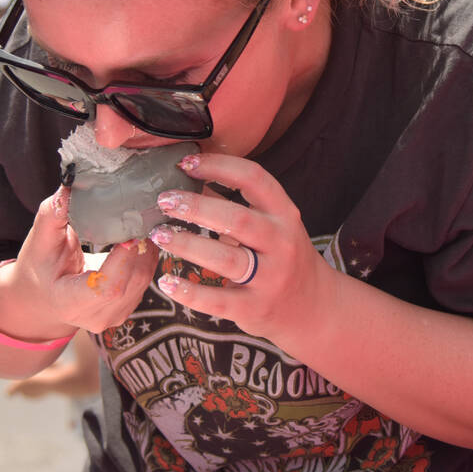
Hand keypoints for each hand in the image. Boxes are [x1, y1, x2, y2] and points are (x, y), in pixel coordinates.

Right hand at [0, 185, 160, 337]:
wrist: (40, 296)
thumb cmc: (39, 266)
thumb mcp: (39, 240)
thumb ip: (53, 213)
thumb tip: (70, 182)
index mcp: (70, 302)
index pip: (107, 287)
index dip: (123, 259)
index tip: (128, 232)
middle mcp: (96, 316)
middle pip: (132, 280)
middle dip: (140, 246)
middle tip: (142, 213)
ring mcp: (114, 316)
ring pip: (144, 279)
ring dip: (148, 248)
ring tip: (145, 219)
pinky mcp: (127, 307)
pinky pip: (146, 279)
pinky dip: (147, 256)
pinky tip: (143, 235)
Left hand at [146, 152, 330, 344]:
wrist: (313, 307)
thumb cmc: (282, 256)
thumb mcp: (271, 226)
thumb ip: (236, 206)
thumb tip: (188, 181)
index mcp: (284, 214)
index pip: (254, 179)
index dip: (219, 167)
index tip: (186, 163)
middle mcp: (281, 243)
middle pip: (237, 219)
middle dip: (196, 207)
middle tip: (164, 200)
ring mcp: (270, 278)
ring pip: (226, 259)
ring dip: (187, 244)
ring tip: (159, 234)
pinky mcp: (254, 308)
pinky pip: (218, 301)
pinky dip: (189, 292)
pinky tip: (166, 282)